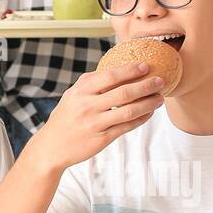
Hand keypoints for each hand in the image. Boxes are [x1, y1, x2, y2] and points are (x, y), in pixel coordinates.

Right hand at [22, 62, 165, 171]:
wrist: (52, 146)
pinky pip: (127, 127)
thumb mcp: (72, 95)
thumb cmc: (65, 117)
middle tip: (160, 81)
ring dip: (148, 103)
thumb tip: (114, 69)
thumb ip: (90, 82)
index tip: (146, 66)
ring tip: (160, 98)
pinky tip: (149, 113)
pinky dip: (141, 119)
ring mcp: (96, 123)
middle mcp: (88, 106)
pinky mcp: (102, 138)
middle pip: (124, 93)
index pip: (110, 76)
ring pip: (129, 111)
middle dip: (145, 85)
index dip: (130, 70)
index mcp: (81, 91)